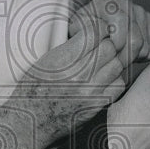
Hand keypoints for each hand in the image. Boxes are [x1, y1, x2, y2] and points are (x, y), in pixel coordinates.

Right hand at [6, 16, 128, 148]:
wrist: (31, 120)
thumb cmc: (33, 88)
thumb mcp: (44, 59)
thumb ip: (70, 45)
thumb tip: (91, 29)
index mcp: (62, 60)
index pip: (95, 32)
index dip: (96, 28)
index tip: (90, 32)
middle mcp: (78, 75)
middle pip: (109, 47)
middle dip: (105, 43)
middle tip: (95, 48)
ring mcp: (90, 92)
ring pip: (117, 64)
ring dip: (111, 61)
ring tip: (99, 63)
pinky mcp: (97, 105)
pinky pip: (119, 85)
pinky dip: (114, 79)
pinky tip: (103, 78)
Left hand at [68, 0, 149, 65]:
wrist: (90, 29)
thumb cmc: (82, 34)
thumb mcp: (76, 33)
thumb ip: (83, 33)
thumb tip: (94, 36)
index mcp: (104, 3)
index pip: (121, 24)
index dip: (117, 45)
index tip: (110, 55)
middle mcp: (124, 4)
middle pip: (136, 37)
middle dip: (126, 56)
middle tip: (116, 64)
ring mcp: (139, 10)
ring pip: (145, 44)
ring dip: (134, 56)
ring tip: (120, 57)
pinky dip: (145, 54)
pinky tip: (131, 53)